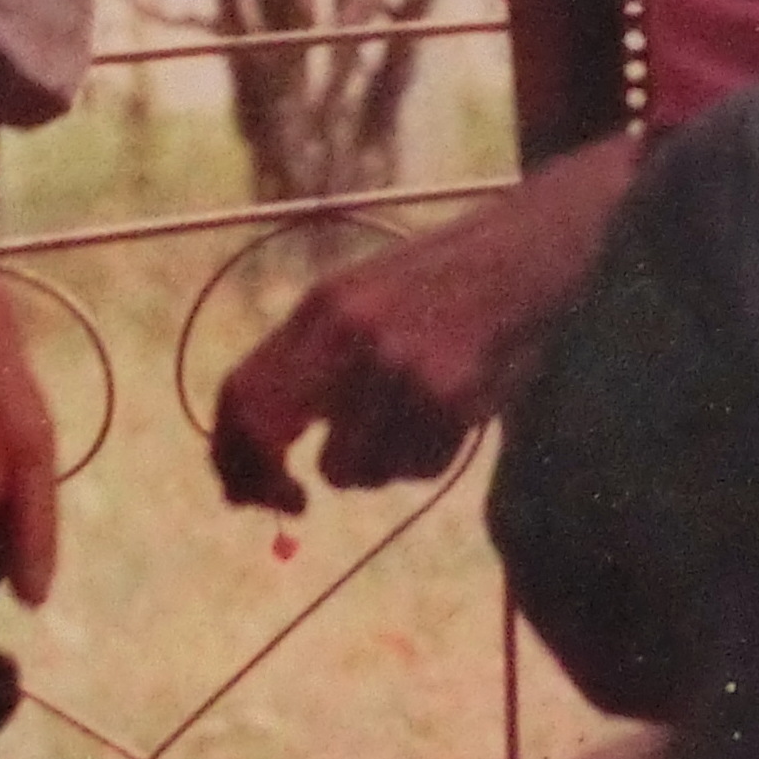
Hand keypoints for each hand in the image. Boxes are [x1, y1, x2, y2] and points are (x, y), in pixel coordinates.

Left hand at [208, 141, 633, 512]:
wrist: (530, 256)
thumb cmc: (441, 285)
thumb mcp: (361, 300)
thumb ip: (306, 363)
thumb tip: (249, 448)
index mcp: (323, 306)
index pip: (241, 392)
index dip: (228, 453)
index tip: (239, 489)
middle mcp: (352, 333)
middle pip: (272, 436)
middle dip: (272, 485)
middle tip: (291, 503)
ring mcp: (401, 366)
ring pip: (351, 470)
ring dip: (372, 465)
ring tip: (411, 418)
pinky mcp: (451, 397)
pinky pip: (413, 468)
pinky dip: (425, 458)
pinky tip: (450, 412)